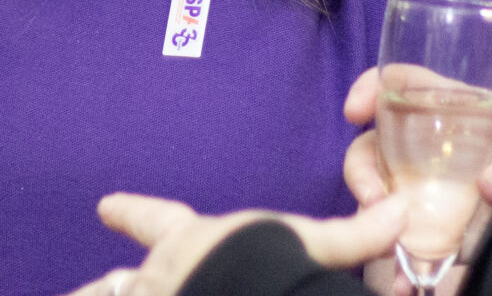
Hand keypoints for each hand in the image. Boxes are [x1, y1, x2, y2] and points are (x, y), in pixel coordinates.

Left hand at [63, 192, 407, 295]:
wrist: (240, 286)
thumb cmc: (264, 262)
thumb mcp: (309, 245)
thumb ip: (352, 235)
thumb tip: (400, 212)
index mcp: (191, 240)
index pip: (159, 222)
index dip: (132, 213)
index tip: (104, 206)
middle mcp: (159, 272)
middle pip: (120, 280)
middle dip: (109, 284)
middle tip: (92, 283)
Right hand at [339, 68, 491, 290]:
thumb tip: (491, 186)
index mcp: (450, 108)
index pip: (400, 83)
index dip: (372, 88)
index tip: (356, 112)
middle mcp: (427, 145)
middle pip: (374, 143)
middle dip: (362, 169)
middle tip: (373, 198)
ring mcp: (424, 186)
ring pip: (378, 193)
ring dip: (371, 217)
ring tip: (387, 244)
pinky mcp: (431, 226)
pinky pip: (402, 240)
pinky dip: (397, 264)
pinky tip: (403, 282)